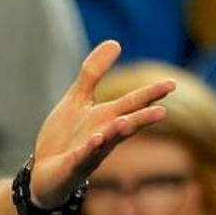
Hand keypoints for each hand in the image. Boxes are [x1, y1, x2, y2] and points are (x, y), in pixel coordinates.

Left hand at [29, 40, 176, 208]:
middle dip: (142, 119)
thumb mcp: (77, 99)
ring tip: (127, 123)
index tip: (171, 84)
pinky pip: (81, 157)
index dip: (149, 95)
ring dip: (116, 134)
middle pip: (126, 125)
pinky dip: (88, 149)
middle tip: (164, 112)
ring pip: (106, 142)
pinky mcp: (71, 166)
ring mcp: (89, 153)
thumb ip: (94, 73)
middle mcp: (103, 136)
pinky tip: (95, 139)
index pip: (132, 104)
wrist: (43, 172)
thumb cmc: (65, 136)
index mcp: (106, 119)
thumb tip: (115, 42)